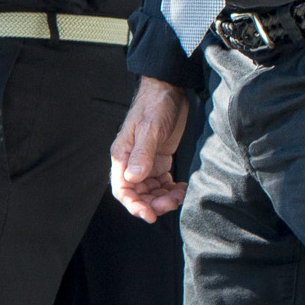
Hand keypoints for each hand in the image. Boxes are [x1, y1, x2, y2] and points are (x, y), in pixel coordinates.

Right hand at [110, 77, 191, 220]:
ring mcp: (145, 162)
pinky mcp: (159, 160)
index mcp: (122, 156)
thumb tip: (133, 179)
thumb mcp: (149, 130)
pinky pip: (163, 183)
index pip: (122, 189)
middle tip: (171, 204)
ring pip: (151, 191)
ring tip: (180, 194)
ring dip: (164, 198)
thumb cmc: (154, 105)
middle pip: (138, 194)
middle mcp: (131, 162)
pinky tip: (182, 188)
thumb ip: (142, 155)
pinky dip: (172, 189)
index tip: (150, 215)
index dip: (134, 205)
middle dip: (153, 203)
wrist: (169, 89)